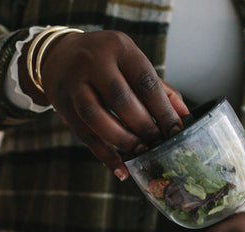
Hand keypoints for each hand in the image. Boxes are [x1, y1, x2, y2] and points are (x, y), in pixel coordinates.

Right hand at [19, 30, 188, 179]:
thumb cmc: (108, 64)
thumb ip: (160, 90)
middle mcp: (93, 61)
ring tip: (141, 152)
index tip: (175, 131)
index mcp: (119, 48)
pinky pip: (85, 136)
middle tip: (158, 143)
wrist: (60, 56)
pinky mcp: (63, 106)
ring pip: (98, 118)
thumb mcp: (134, 65)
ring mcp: (74, 83)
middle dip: (144, 127)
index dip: (163, 111)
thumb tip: (183, 116)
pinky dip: (105, 156)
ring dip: (124, 140)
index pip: (146, 82)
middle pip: (121, 100)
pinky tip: (121, 169)